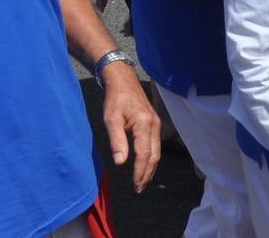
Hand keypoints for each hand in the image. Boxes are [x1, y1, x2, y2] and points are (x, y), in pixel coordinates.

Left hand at [100, 63, 160, 192]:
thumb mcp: (111, 119)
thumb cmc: (115, 98)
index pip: (144, 154)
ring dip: (150, 168)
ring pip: (157, 151)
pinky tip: (144, 164)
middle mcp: (154, 125)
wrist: (123, 79)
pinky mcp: (154, 123)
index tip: (134, 185)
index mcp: (144, 124)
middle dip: (147, 174)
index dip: (140, 172)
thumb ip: (116, 140)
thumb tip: (121, 162)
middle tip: (138, 188)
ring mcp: (156, 123)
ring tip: (141, 181)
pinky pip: (155, 144)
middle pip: (154, 156)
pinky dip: (151, 158)